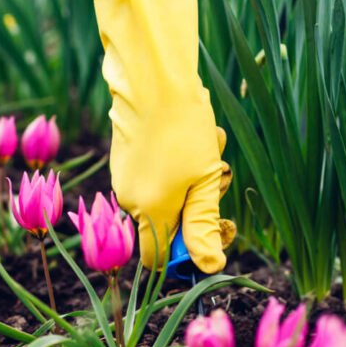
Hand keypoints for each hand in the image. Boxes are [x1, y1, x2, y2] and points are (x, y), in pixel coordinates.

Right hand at [88, 0, 227, 272]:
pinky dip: (178, 165)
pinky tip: (194, 136)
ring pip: (166, 196)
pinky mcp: (125, 157)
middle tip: (221, 183)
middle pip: (167, 226)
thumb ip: (204, 226)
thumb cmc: (184, 130)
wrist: (153, 79)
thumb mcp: (205, 182)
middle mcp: (130, 199)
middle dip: (199, 209)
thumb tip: (209, 267)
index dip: (187, 255)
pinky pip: (156, 174)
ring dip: (194, 181)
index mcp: (150, 212)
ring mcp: (124, 177)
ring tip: (211, 147)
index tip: (216, 230)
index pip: (159, 260)